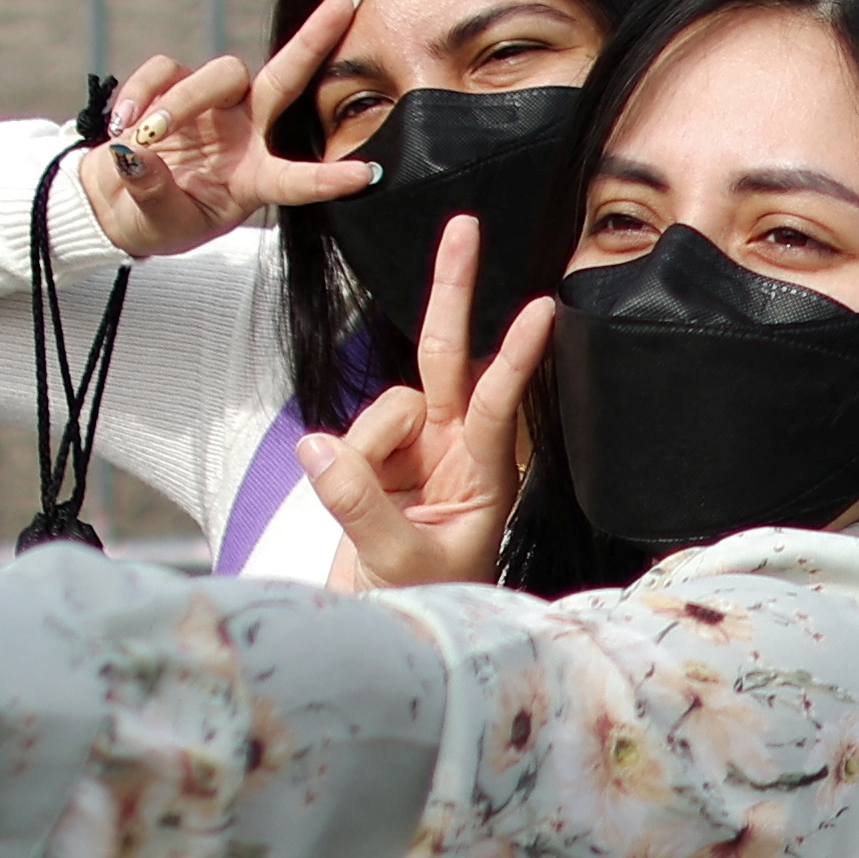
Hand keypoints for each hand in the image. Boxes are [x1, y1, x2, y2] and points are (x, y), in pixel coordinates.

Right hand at [81, 20, 373, 260]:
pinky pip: (165, 71)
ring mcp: (213, 107)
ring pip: (220, 74)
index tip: (366, 174)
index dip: (328, 178)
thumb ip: (152, 193)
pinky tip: (123, 126)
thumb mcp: (156, 222)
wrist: (115, 200)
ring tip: (145, 134)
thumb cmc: (151, 218)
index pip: (295, 179)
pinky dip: (140, 93)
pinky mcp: (174, 87)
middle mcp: (244, 135)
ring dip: (182, 100)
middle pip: (285, 80)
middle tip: (346, 3)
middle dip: (315, 40)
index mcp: (252, 179)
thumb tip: (136, 156)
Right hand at [303, 212, 551, 593]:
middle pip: (449, 355)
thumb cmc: (423, 604)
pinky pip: (344, 434)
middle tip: (466, 228)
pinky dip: (338, 462)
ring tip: (371, 512)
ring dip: (365, 449)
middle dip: (453, 290)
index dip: (516, 357)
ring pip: (383, 407)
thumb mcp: (397, 564)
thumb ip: (359, 505)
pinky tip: (348, 499)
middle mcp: (453, 449)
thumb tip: (317, 443)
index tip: (541, 309)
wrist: (386, 629)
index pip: (498, 404)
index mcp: (484, 475)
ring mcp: (413, 449)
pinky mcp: (371, 457)